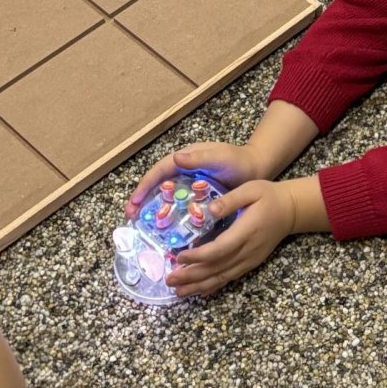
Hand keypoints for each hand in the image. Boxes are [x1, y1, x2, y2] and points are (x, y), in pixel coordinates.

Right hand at [127, 141, 263, 216]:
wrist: (256, 170)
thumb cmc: (237, 160)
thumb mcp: (219, 157)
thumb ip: (199, 158)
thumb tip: (176, 158)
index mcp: (186, 159)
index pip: (159, 171)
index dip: (145, 185)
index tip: (134, 201)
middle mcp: (183, 172)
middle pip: (157, 185)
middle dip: (141, 199)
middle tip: (130, 216)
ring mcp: (189, 185)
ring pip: (164, 197)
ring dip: (151, 209)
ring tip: (140, 225)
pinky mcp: (196, 198)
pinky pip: (178, 207)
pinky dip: (167, 216)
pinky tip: (163, 231)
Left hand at [165, 178, 296, 298]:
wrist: (291, 210)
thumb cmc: (269, 196)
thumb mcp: (251, 189)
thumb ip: (231, 200)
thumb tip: (209, 210)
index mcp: (246, 231)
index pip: (219, 249)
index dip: (198, 256)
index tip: (179, 257)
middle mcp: (247, 250)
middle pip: (216, 268)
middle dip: (191, 276)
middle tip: (169, 279)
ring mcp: (249, 260)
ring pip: (221, 277)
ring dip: (198, 286)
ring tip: (178, 291)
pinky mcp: (250, 263)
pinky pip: (229, 278)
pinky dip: (213, 287)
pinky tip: (200, 292)